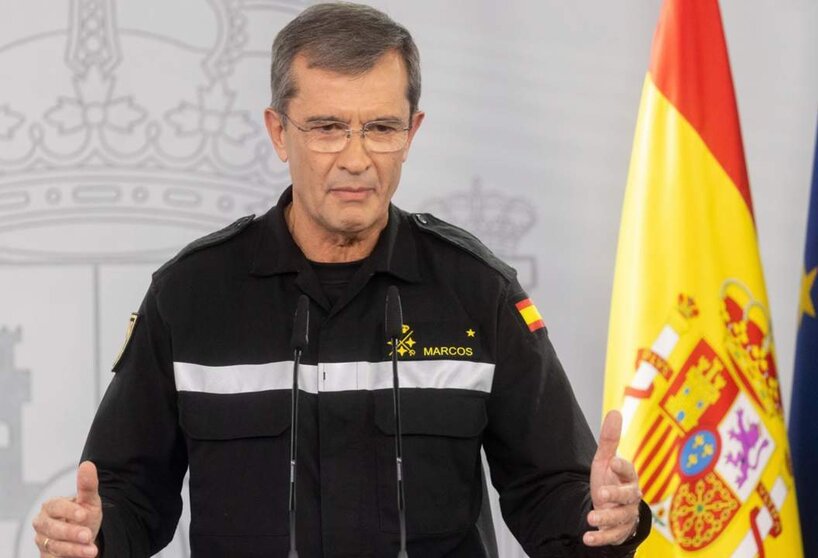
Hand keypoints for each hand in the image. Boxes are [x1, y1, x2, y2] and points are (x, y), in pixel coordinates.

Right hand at [32, 461, 102, 556]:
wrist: (84, 537)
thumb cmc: (83, 516)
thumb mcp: (89, 501)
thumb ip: (87, 485)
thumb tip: (87, 465)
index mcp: (51, 506)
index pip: (56, 506)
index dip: (69, 511)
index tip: (84, 515)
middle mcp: (43, 523)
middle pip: (51, 528)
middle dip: (71, 532)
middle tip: (87, 535)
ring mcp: (42, 541)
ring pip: (54, 546)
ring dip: (74, 549)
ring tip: (91, 550)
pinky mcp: (45, 556)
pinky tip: (83, 556)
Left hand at [583, 410, 641, 546]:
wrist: (611, 507)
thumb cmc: (610, 480)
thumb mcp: (605, 460)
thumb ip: (609, 439)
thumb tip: (615, 411)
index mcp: (628, 477)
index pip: (629, 470)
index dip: (622, 466)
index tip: (613, 461)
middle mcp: (631, 497)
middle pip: (628, 496)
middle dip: (616, 495)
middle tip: (601, 494)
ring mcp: (626, 515)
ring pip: (620, 518)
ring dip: (606, 518)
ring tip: (591, 518)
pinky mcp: (619, 531)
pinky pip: (613, 536)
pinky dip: (600, 538)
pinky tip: (587, 537)